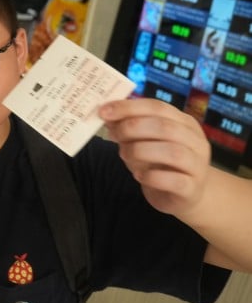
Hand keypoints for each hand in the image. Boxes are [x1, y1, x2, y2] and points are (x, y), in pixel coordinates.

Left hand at [100, 97, 211, 216]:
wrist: (184, 195)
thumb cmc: (160, 163)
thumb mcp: (142, 142)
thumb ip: (128, 128)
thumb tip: (106, 114)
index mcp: (184, 123)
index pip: (157, 107)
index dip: (129, 107)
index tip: (104, 111)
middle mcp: (195, 141)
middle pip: (165, 127)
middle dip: (133, 128)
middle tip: (113, 134)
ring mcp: (197, 166)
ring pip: (173, 152)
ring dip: (141, 151)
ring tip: (124, 155)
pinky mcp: (192, 188)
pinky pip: (174, 180)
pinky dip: (152, 177)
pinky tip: (138, 176)